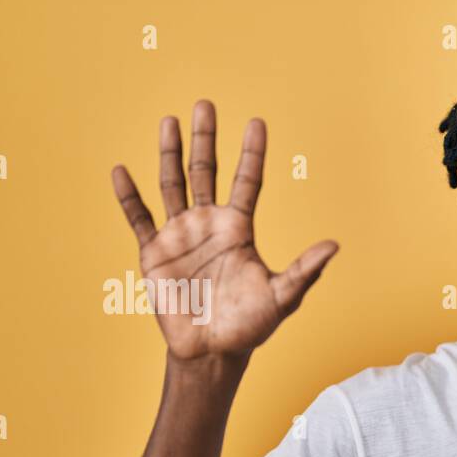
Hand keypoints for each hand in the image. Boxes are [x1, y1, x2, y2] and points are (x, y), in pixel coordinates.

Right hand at [111, 99, 337, 361]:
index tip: (257, 122)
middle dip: (205, 139)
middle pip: (206, 172)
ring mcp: (180, 236)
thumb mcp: (282, 297)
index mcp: (239, 230)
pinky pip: (139, 219)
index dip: (252, 153)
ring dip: (169, 154)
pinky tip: (121, 171)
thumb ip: (306, 270)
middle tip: (206, 104)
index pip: (248, 182)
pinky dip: (129, 197)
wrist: (212, 352)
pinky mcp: (155, 253)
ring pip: (172, 184)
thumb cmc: (251, 327)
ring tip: (169, 120)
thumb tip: (335, 245)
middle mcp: (209, 225)